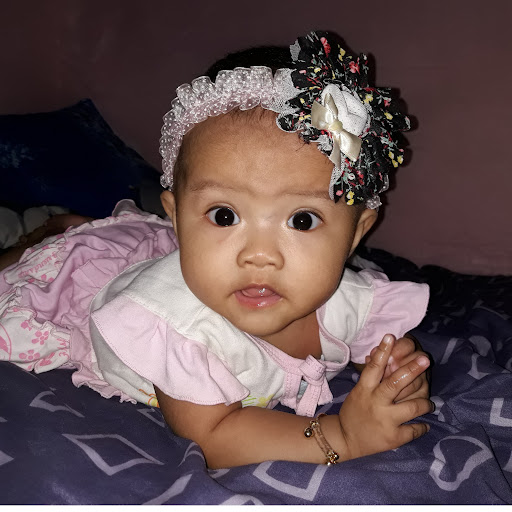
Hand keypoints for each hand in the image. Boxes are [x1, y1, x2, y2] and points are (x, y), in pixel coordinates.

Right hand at [339, 334, 433, 459]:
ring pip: (412, 407)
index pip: (374, 367)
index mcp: (364, 389)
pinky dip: (422, 426)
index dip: (383, 351)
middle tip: (425, 359)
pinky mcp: (394, 438)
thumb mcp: (359, 391)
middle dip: (411, 370)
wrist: (346, 439)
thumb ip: (372, 376)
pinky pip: (415, 429)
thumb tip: (381, 353)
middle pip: (395, 383)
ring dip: (425, 402)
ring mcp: (386, 421)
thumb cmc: (355, 410)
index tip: (390, 336)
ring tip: (429, 402)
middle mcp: (375, 403)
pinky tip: (424, 423)